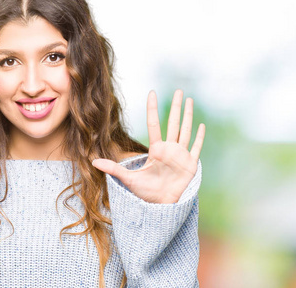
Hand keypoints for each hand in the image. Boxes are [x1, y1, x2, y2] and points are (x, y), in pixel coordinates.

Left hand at [92, 89, 204, 203]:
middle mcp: (169, 149)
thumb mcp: (128, 178)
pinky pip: (196, 148)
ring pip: (186, 131)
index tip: (152, 93)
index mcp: (156, 149)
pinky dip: (199, 137)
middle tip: (178, 90)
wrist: (161, 205)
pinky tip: (202, 125)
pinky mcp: (190, 164)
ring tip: (190, 100)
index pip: (154, 124)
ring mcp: (181, 155)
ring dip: (188, 116)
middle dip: (176, 106)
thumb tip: (93, 161)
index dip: (153, 109)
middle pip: (173, 122)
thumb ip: (113, 168)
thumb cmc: (145, 192)